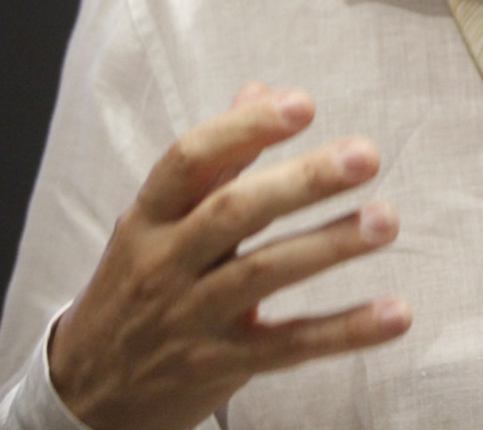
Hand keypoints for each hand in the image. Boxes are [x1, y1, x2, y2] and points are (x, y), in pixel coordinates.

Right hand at [48, 83, 410, 429]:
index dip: (244, 128)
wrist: (86, 393)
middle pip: (233, 213)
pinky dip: (344, 331)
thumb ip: (215, 159)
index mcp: (150, 217)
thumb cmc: (137, 285)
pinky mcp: (221, 365)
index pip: (190, 161)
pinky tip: (397, 314)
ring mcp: (191, 317)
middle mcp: (165, 263)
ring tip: (387, 219)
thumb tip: (260, 89)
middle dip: (302, 181)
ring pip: (263, 275)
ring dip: (329, 245)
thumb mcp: (156, 221)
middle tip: (366, 154)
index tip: (303, 103)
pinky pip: (288, 346)